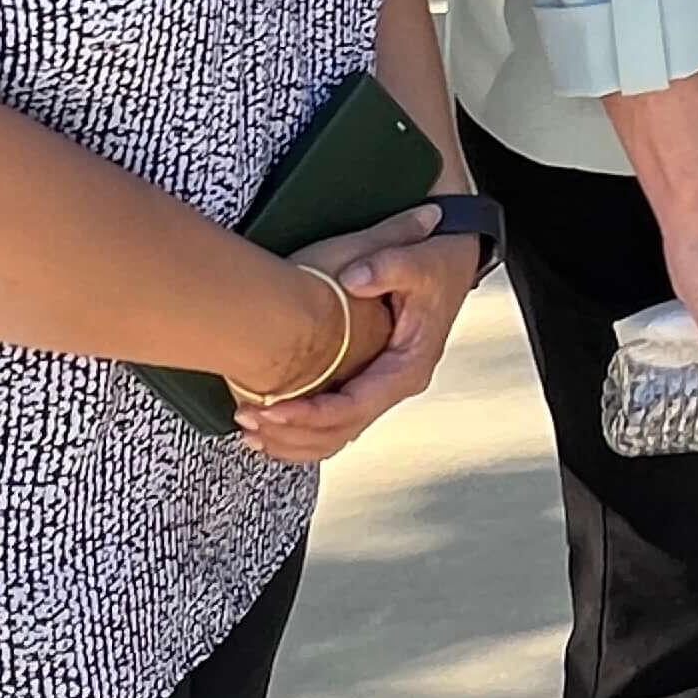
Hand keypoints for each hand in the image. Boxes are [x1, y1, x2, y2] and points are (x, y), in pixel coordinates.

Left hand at [236, 203, 475, 465]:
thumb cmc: (436, 260)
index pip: (355, 408)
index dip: (311, 415)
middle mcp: (394, 385)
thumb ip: (388, 264)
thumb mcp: (420, 257)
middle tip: (245, 419)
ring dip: (290, 440)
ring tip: (247, 429)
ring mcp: (379, 387)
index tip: (272, 409)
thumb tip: (354, 280)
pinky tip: (267, 427)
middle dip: (290, 432)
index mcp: (408, 366)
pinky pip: (331, 423)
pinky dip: (298, 432)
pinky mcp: (365, 381)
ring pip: (332, 437)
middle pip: (338, 432)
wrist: (452, 257)